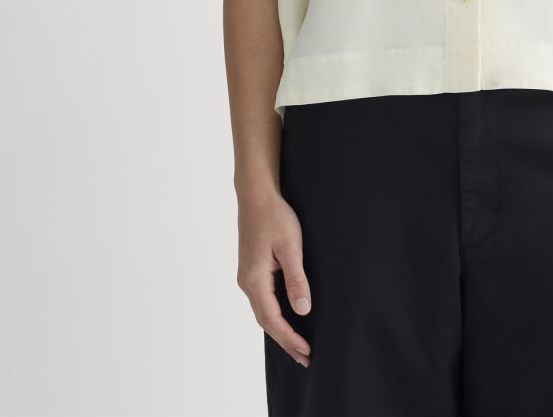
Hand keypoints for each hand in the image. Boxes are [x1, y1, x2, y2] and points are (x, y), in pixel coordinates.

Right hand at [236, 189, 312, 367]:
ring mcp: (247, 277)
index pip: (273, 319)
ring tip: (298, 344)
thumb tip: (302, 310)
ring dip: (280, 329)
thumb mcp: (290, 247)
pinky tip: (286, 317)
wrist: (256, 195)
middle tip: (306, 357)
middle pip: (266, 321)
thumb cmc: (274, 217)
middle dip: (285, 340)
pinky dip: (275, 314)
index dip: (290, 338)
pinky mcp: (251, 270)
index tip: (306, 352)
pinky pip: (262, 300)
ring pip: (263, 311)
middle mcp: (247, 282)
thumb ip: (296, 279)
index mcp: (254, 280)